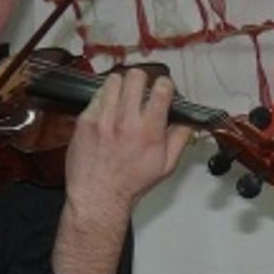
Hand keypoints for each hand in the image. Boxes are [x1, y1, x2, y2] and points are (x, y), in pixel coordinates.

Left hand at [53, 68, 193, 273]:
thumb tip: (189, 121)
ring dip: (120, 86)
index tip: (162, 89)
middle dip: (141, 80)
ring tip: (121, 98)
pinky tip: (106, 111)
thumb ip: (180, 139)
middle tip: (140, 90)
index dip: (164, 85)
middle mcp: (127, 121)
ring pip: (114, 80)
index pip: (162, 88)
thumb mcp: (166, 166)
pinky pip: (95, 95)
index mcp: (150, 130)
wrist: (99, 197)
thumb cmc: (130, 185)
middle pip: (136, 76)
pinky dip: (103, 99)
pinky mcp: (85, 120)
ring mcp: (103, 119)